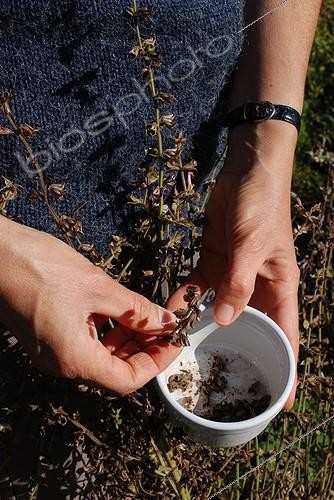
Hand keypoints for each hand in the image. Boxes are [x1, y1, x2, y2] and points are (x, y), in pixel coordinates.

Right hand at [0, 216, 178, 393]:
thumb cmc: (38, 267)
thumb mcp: (97, 287)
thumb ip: (136, 310)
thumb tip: (165, 322)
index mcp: (74, 359)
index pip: (128, 380)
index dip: (156, 362)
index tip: (173, 340)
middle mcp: (61, 364)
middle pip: (115, 369)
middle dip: (143, 348)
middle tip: (163, 324)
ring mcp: (52, 351)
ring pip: (100, 356)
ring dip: (126, 338)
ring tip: (145, 314)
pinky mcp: (47, 335)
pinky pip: (85, 342)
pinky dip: (106, 330)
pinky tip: (118, 310)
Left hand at [169, 122, 299, 408]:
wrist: (246, 171)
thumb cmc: (262, 205)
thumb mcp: (252, 245)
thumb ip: (238, 283)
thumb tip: (223, 321)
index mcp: (279, 287)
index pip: (287, 336)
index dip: (285, 368)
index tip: (280, 401)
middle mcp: (257, 287)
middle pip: (248, 329)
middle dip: (235, 351)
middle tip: (215, 379)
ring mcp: (233, 275)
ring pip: (217, 310)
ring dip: (201, 327)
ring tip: (182, 351)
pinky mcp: (213, 261)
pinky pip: (198, 288)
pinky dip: (186, 300)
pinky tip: (169, 313)